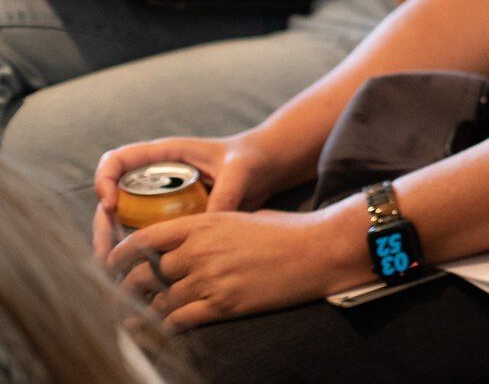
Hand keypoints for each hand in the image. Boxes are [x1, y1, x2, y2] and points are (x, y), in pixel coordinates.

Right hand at [92, 134, 285, 259]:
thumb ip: (226, 192)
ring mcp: (158, 199)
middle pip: (112, 200)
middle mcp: (154, 177)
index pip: (118, 161)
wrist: (266, 170)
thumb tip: (207, 224)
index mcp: (165, 155)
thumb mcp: (241, 170)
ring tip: (115, 275)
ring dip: (114, 248)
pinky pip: (143, 237)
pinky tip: (138, 277)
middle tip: (107, 258)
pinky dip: (136, 255)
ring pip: (121, 223)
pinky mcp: (167, 219)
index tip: (111, 204)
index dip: (105, 180)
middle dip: (103, 229)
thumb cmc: (253, 160)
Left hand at [106, 204, 357, 330]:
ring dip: (146, 312)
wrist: (317, 250)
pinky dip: (166, 327)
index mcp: (203, 224)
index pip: (145, 239)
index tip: (113, 263)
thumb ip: (211, 227)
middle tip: (123, 296)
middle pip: (146, 275)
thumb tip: (188, 243)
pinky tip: (163, 329)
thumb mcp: (243, 217)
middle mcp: (199, 251)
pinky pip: (179, 320)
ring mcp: (210, 279)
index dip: (122, 254)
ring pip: (159, 301)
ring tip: (137, 318)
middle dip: (129, 288)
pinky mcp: (223, 304)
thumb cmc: (286, 230)